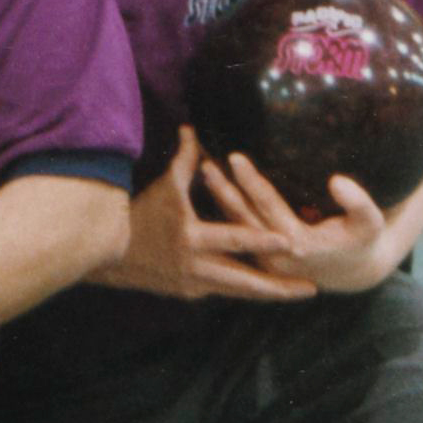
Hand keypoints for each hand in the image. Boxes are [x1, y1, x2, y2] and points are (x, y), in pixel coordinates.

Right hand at [98, 130, 314, 302]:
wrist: (110, 253)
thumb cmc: (140, 213)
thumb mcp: (163, 187)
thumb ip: (183, 161)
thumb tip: (192, 129)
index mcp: (192, 237)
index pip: (234, 239)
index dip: (263, 241)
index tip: (291, 242)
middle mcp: (197, 266)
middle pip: (246, 282)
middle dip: (280, 287)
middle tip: (312, 288)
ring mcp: (194, 284)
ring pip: (239, 292)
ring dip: (269, 293)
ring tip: (298, 292)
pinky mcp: (190, 293)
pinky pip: (224, 291)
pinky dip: (245, 290)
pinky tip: (266, 290)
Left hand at [198, 149, 397, 294]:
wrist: (354, 273)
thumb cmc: (361, 241)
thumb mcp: (370, 223)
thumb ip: (358, 202)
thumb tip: (337, 181)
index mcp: (298, 245)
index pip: (268, 207)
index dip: (251, 182)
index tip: (234, 157)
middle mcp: (275, 256)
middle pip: (242, 217)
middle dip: (223, 189)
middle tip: (205, 162)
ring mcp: (265, 261)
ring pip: (236, 226)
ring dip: (219, 199)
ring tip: (202, 170)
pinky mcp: (260, 261)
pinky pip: (238, 234)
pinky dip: (225, 211)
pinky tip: (214, 190)